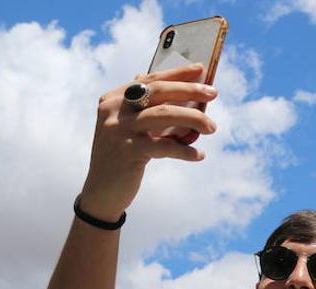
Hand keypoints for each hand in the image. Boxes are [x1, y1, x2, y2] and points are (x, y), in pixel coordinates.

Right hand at [79, 63, 218, 220]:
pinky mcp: (129, 151)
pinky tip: (199, 155)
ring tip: (212, 127)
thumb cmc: (121, 156)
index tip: (201, 69)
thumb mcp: (128, 127)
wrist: (101, 191)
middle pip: (159, 92)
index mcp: (113, 99)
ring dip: (194, 118)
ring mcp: (120, 130)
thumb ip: (142, 106)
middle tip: (214, 92)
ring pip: (165, 114)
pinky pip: (166, 146)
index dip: (177, 73)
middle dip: (190, 89)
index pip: (150, 80)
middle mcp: (114, 110)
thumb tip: (169, 84)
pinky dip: (186, 150)